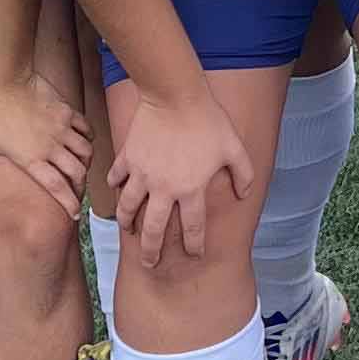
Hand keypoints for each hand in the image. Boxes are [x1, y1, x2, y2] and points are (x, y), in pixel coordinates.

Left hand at [0, 69, 91, 219]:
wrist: (7, 81)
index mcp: (32, 160)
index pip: (57, 188)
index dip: (69, 204)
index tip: (75, 214)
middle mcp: (52, 147)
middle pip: (78, 172)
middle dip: (81, 184)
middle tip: (79, 189)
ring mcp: (62, 129)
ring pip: (86, 151)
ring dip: (86, 161)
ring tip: (82, 165)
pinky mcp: (67, 112)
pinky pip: (85, 129)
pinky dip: (87, 137)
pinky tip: (82, 139)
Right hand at [111, 80, 253, 267]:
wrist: (175, 95)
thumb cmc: (209, 121)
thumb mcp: (234, 148)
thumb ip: (243, 174)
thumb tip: (244, 194)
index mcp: (191, 190)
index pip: (192, 227)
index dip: (194, 245)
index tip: (194, 254)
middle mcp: (164, 189)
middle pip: (154, 230)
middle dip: (152, 252)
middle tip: (150, 264)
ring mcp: (142, 174)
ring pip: (128, 208)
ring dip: (127, 223)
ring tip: (128, 231)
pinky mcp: (127, 158)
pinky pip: (116, 177)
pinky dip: (114, 186)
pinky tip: (116, 189)